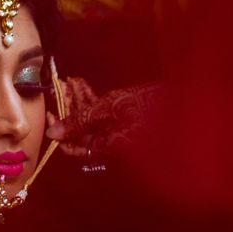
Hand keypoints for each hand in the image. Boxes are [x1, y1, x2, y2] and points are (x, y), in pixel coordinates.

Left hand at [46, 79, 166, 157]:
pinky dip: (91, 100)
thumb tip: (53, 133)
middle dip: (67, 109)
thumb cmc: (146, 106)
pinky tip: (80, 83)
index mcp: (106, 149)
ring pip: (89, 119)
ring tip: (67, 81)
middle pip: (79, 131)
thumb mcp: (109, 109)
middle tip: (58, 89)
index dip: (59, 132)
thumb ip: (79, 121)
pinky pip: (101, 114)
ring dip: (77, 101)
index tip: (50, 113)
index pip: (73, 149)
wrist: (182, 100)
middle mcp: (109, 144)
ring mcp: (117, 132)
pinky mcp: (124, 120)